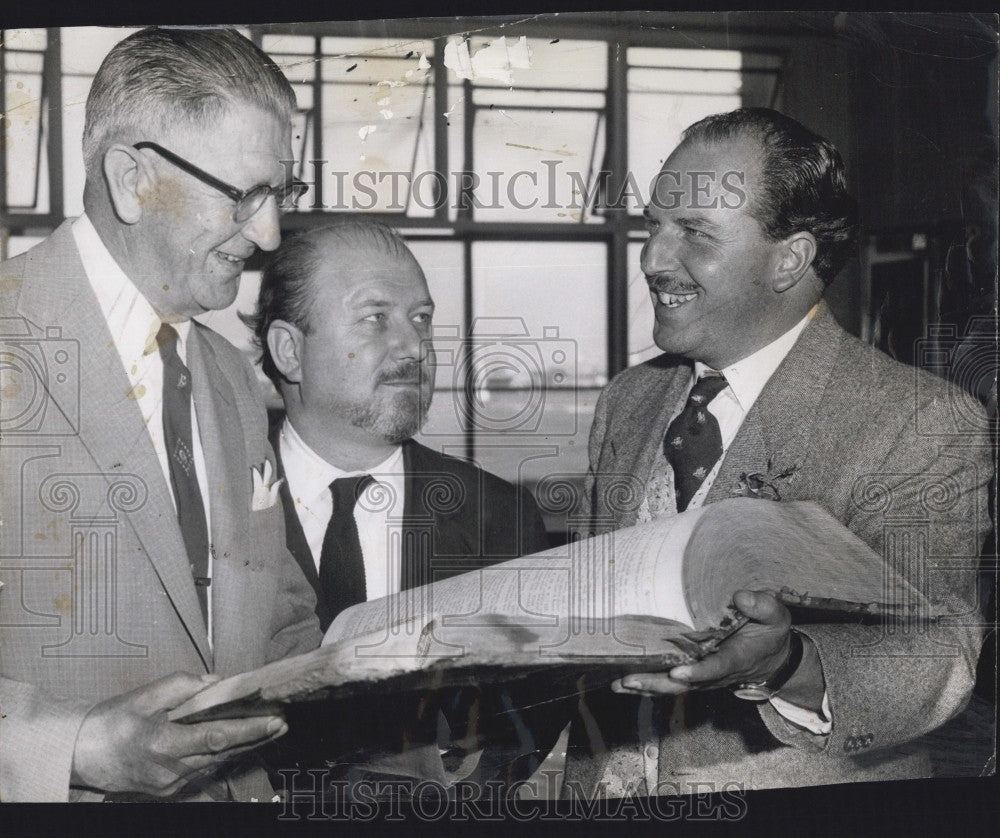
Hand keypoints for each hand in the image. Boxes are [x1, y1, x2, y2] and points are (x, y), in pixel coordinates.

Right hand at [70, 671, 288, 796]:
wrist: (81, 757)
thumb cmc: (111, 723)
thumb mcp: (144, 695)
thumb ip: (182, 686)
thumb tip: (216, 683)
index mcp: (163, 743)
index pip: (216, 737)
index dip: (249, 730)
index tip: (274, 719)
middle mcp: (171, 769)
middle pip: (223, 753)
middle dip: (257, 738)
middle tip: (283, 722)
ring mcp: (170, 783)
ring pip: (217, 763)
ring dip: (245, 746)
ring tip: (272, 729)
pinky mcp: (169, 788)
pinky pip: (204, 769)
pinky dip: (224, 754)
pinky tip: (242, 742)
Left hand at [613, 590, 792, 696]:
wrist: (771, 659)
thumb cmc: (769, 634)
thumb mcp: (777, 618)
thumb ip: (763, 606)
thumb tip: (740, 597)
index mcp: (736, 658)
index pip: (716, 667)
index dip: (698, 672)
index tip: (678, 671)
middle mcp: (715, 673)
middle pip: (684, 684)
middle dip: (657, 683)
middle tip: (630, 679)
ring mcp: (703, 678)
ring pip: (673, 687)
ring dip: (646, 686)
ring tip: (619, 683)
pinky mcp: (693, 676)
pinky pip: (669, 683)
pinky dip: (647, 684)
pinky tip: (623, 682)